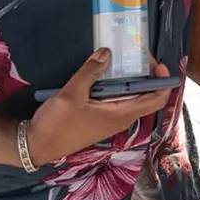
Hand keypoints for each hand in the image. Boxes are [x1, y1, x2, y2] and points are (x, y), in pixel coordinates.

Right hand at [24, 51, 170, 164]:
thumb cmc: (56, 123)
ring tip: (121, 61)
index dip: (163, 81)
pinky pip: (118, 102)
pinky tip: (105, 75)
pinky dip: (118, 88)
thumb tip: (107, 52)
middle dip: (146, 75)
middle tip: (135, 55)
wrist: (37, 146)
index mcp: (121, 115)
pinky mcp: (100, 120)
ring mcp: (111, 121)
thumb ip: (90, 72)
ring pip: (131, 99)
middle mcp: (121, 119)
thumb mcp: (71, 94)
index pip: (156, 100)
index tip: (156, 62)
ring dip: (131, 80)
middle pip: (146, 96)